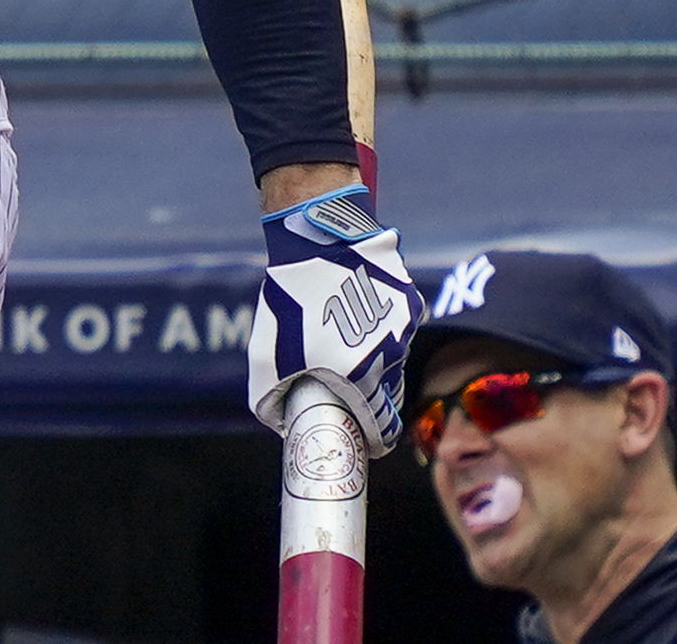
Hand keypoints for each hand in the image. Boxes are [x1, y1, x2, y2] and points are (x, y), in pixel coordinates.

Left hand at [247, 185, 421, 448]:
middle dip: (370, 395)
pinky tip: (355, 307)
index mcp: (358, 378)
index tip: (363, 437)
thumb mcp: (266, 358)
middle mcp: (389, 357)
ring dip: (374, 355)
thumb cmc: (289, 301)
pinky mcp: (410, 302)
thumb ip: (273, 400)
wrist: (316, 238)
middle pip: (390, 395)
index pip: (383, 430)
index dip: (372, 437)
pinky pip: (399, 326)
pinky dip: (381, 324)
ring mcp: (403, 329)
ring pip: (395, 358)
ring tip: (340, 332)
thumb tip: (282, 425)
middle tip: (343, 380)